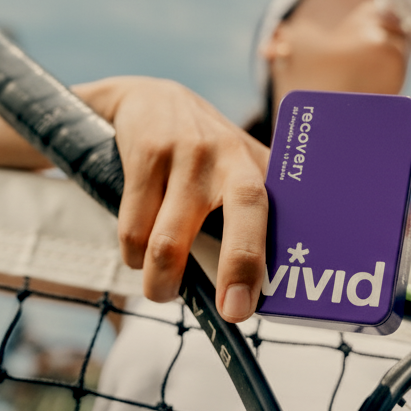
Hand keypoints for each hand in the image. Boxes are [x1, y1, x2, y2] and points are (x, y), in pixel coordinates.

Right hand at [86, 77, 270, 321]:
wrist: (148, 99)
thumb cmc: (203, 154)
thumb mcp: (236, 171)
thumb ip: (255, 218)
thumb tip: (270, 289)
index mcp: (259, 168)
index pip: (277, 212)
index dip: (275, 257)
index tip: (258, 304)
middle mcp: (231, 156)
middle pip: (246, 209)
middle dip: (240, 264)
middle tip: (231, 310)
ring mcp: (190, 152)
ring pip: (168, 241)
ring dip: (160, 281)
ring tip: (160, 288)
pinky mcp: (149, 152)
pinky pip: (134, 228)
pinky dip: (132, 255)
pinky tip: (137, 251)